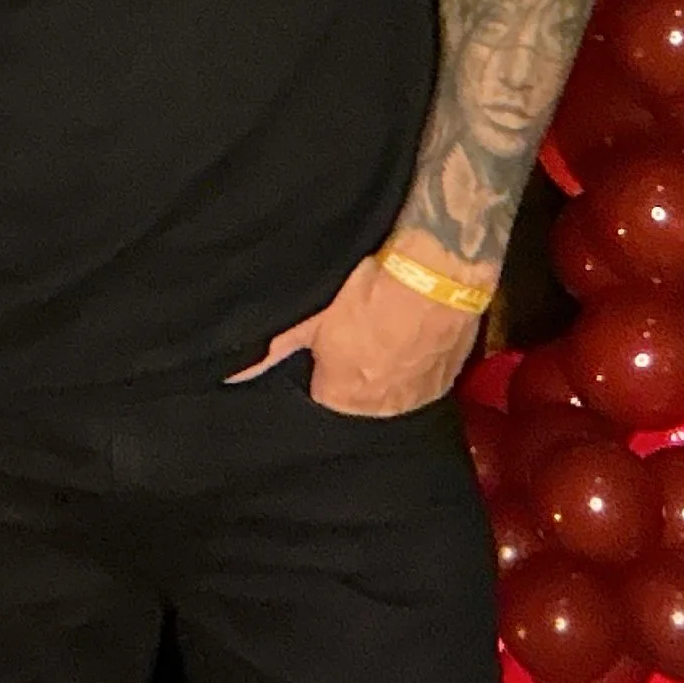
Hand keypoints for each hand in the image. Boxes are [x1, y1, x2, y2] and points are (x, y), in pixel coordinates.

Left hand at [227, 252, 482, 417]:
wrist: (437, 273)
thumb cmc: (370, 292)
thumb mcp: (311, 317)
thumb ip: (274, 349)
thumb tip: (233, 374)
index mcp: (346, 400)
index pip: (319, 407)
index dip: (313, 380)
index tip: (315, 359)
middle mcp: (386, 409)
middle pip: (358, 404)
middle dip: (350, 379)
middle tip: (347, 342)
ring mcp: (423, 395)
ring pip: (393, 393)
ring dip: (385, 373)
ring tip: (379, 337)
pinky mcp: (450, 376)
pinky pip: (424, 379)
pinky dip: (414, 362)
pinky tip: (407, 333)